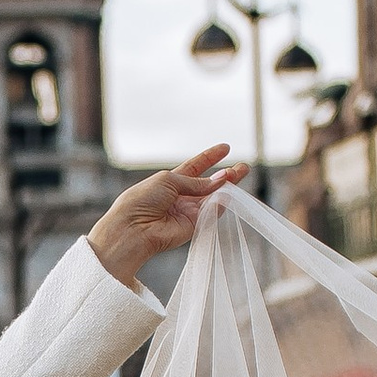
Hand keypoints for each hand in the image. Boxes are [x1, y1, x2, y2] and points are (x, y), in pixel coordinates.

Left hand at [87, 146, 244, 286]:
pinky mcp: (192, 226)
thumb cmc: (142, 200)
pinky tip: (230, 192)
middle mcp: (180, 197)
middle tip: (243, 167)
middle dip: (225, 175)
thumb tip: (218, 181)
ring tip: (240, 173)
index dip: (209, 157)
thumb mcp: (168, 180)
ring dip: (227, 186)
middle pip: (208, 184)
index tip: (225, 148)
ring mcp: (187, 212)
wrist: (133, 228)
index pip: (194, 167)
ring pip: (213, 198)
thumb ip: (195, 181)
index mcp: (169, 182)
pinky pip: (211, 213)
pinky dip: (221, 203)